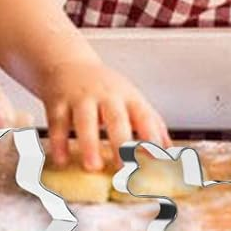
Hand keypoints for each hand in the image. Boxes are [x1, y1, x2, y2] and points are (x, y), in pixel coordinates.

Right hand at [37, 56, 169, 170]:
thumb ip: (151, 125)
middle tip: (125, 168)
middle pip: (115, 118)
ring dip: (89, 143)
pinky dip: (59, 142)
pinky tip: (61, 159)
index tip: (158, 162)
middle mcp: (106, 96)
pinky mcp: (57, 101)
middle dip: (120, 143)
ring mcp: (81, 97)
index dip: (152, 138)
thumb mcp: (131, 99)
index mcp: (129, 98)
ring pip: (84, 119)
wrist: (67, 63)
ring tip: (93, 166)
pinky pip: (58, 122)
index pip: (145, 117)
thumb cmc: (103, 88)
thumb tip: (173, 154)